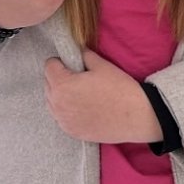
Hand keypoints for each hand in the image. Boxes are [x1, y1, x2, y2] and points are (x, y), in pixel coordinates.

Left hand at [44, 48, 163, 143]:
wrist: (136, 117)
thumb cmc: (120, 89)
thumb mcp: (102, 66)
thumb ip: (84, 56)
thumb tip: (78, 51)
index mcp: (62, 85)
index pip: (49, 66)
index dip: (60, 61)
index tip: (72, 63)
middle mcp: (57, 105)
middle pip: (48, 85)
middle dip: (59, 78)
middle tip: (78, 77)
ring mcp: (63, 121)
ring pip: (52, 102)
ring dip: (61, 95)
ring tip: (81, 93)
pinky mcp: (71, 132)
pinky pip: (61, 117)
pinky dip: (67, 111)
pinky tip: (84, 107)